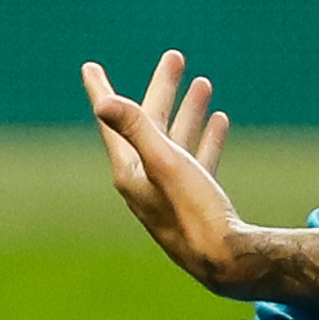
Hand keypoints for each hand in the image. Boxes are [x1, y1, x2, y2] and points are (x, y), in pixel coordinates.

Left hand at [80, 50, 240, 286]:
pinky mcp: (195, 201)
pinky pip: (197, 160)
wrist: (228, 262)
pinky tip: (219, 121)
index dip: (101, 92)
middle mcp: (145, 181)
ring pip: (177, 140)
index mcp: (130, 173)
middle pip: (150, 124)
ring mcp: (170, 192)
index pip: (111, 123)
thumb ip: (136, 130)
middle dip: (162, 90)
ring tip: (202, 83)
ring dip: (188, 111)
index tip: (90, 67)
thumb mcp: (165, 164)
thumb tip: (101, 101)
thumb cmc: (195, 213)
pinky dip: (205, 138)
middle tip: (175, 57)